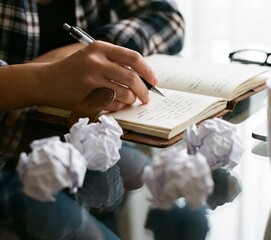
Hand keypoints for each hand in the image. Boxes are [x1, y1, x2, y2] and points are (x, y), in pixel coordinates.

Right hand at [38, 41, 158, 110]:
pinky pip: (114, 105)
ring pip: (125, 94)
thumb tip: (145, 78)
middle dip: (144, 91)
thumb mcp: (94, 56)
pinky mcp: (87, 97)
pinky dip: (119, 107)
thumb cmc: (76, 69)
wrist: (47, 81)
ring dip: (131, 100)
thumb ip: (116, 62)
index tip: (154, 81)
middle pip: (132, 78)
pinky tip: (115, 104)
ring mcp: (90, 81)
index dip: (148, 71)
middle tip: (146, 98)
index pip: (133, 58)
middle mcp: (95, 62)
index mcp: (99, 48)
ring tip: (129, 100)